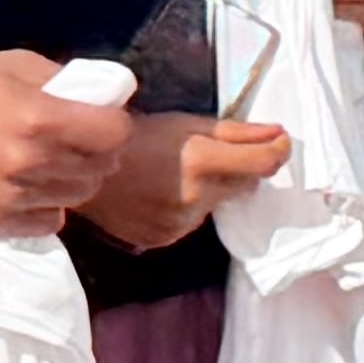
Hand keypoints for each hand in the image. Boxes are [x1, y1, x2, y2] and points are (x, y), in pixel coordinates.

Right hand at [0, 50, 138, 235]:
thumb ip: (62, 80)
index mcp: (38, 118)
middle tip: (83, 142)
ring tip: (57, 164)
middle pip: (100, 168)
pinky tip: (35, 187)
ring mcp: (10, 195)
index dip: (116, 124)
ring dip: (75, 179)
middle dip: (100, 152)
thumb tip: (104, 95)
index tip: (105, 121)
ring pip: (77, 196)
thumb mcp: (12, 66)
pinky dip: (49, 206)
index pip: (114, 133)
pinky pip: (48, 222)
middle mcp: (28, 161)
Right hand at [80, 112, 293, 256]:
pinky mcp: (162, 239)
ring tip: (178, 175)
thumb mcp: (187, 123)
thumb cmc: (138, 136)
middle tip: (212, 156)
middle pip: (243, 185)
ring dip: (211, 192)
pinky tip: (166, 194)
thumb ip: (238, 132)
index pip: (263, 163)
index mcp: (200, 161)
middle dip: (239, 170)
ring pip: (216, 206)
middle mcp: (194, 197)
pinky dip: (189, 209)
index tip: (280, 142)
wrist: (83, 167)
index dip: (278, 152)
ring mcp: (177, 223)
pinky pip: (191, 223)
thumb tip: (279, 134)